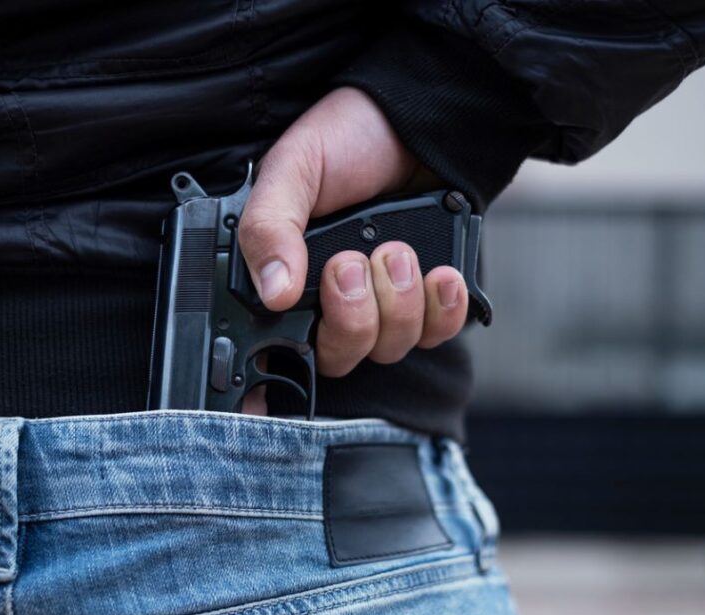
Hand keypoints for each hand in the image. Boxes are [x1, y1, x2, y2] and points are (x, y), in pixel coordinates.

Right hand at [237, 87, 470, 413]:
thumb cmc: (346, 139)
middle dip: (350, 320)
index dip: (263, 391)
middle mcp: (329, 302)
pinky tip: (440, 274)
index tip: (263, 406)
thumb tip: (274, 292)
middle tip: (352, 265)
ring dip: (397, 305)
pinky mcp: (428, 299)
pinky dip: (442, 310)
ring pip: (388, 348)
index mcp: (284, 280)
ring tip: (396, 251)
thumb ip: (272, 226)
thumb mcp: (293, 169)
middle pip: (336, 358)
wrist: (416, 118)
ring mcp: (381, 304)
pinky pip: (437, 333)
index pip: (267, 352)